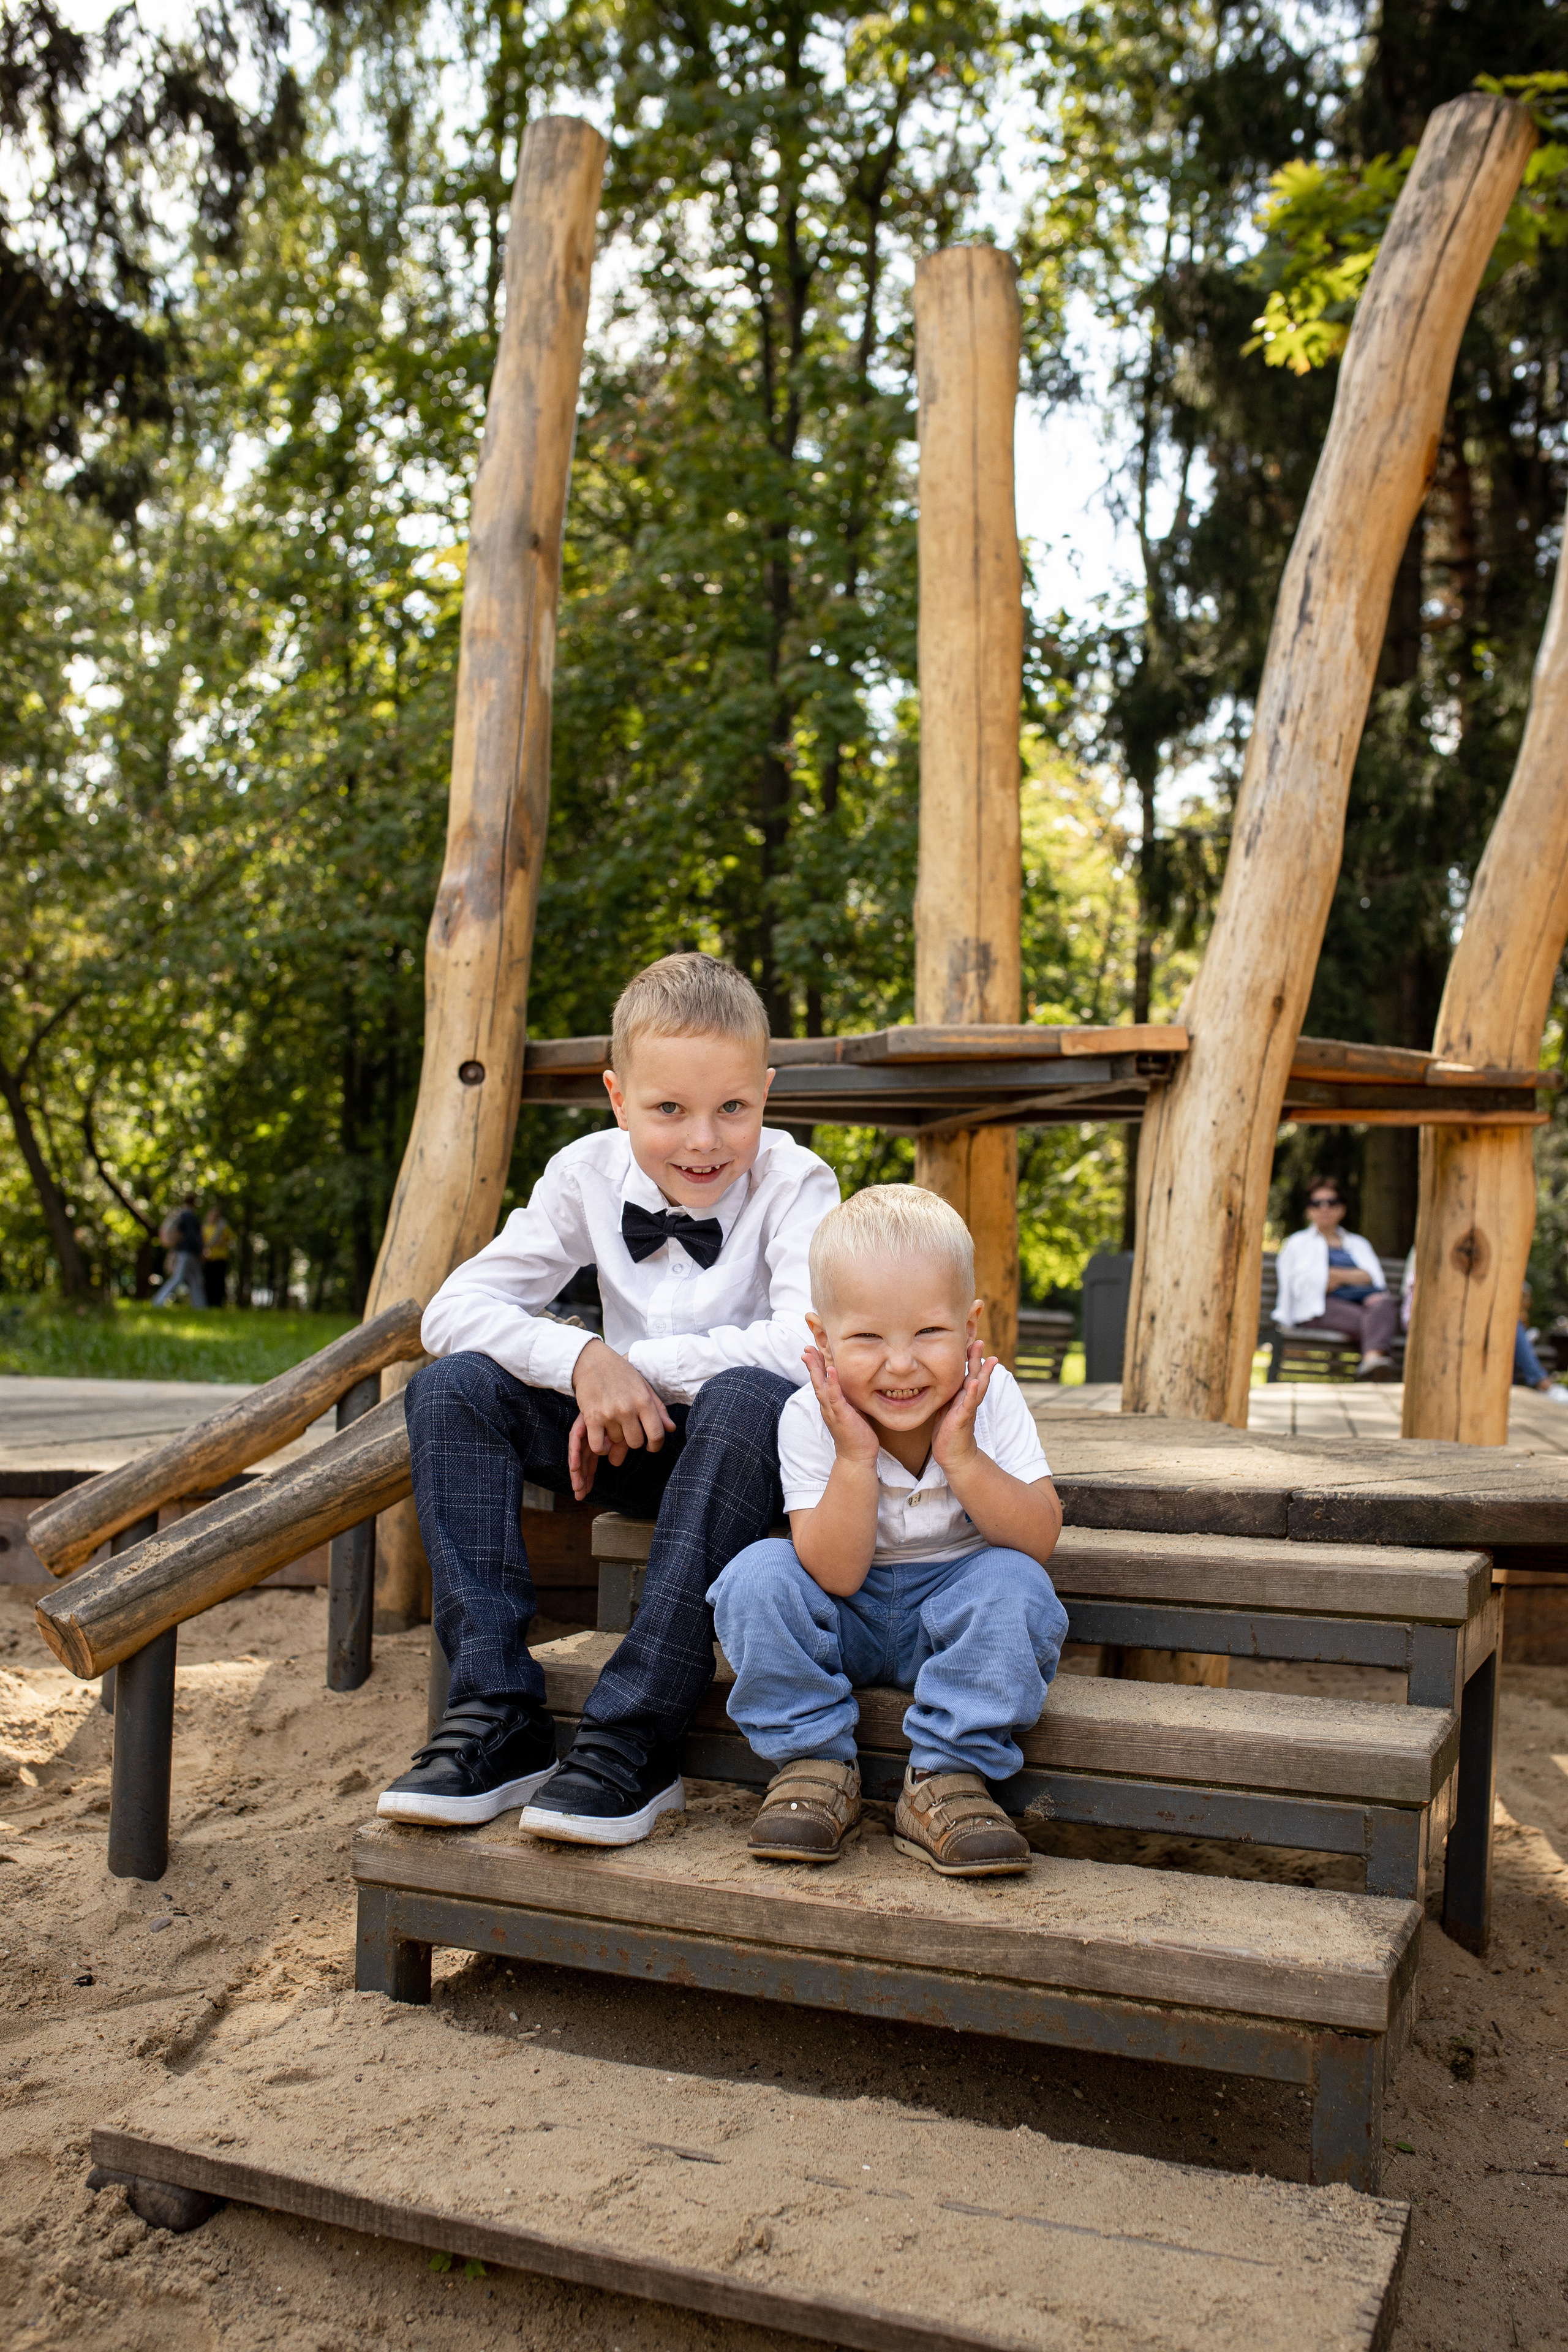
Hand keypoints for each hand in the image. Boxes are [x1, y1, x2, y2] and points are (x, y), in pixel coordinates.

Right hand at [568, 1339, 675, 1498]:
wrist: (591, 1361)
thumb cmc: (620, 1373)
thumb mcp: (643, 1386)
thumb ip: (658, 1408)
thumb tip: (671, 1429)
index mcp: (643, 1400)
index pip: (657, 1434)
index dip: (656, 1445)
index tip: (652, 1446)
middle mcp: (627, 1409)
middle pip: (636, 1442)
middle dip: (634, 1440)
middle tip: (629, 1432)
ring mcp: (609, 1415)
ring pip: (617, 1442)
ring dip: (616, 1438)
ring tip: (614, 1425)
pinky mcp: (591, 1418)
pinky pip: (599, 1446)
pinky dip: (602, 1448)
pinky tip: (603, 1440)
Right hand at [802, 1346, 879, 1466]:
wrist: (858, 1455)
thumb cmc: (856, 1432)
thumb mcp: (851, 1410)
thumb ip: (846, 1397)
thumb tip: (849, 1385)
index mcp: (829, 1404)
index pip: (821, 1381)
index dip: (816, 1366)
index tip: (812, 1351)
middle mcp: (827, 1406)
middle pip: (816, 1382)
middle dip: (811, 1364)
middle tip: (806, 1348)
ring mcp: (832, 1410)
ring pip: (821, 1387)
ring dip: (815, 1370)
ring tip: (810, 1355)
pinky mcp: (841, 1415)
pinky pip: (835, 1397)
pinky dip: (832, 1383)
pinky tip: (831, 1370)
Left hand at [931, 1341, 993, 1471]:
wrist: (953, 1455)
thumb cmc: (948, 1430)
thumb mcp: (946, 1406)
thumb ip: (947, 1392)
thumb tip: (938, 1377)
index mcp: (963, 1395)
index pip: (968, 1372)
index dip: (969, 1358)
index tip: (969, 1340)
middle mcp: (968, 1400)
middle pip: (976, 1375)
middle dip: (978, 1358)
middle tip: (980, 1341)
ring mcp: (967, 1409)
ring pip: (977, 1387)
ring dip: (983, 1372)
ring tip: (988, 1358)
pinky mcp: (963, 1419)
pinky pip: (969, 1404)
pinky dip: (973, 1392)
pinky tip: (975, 1382)